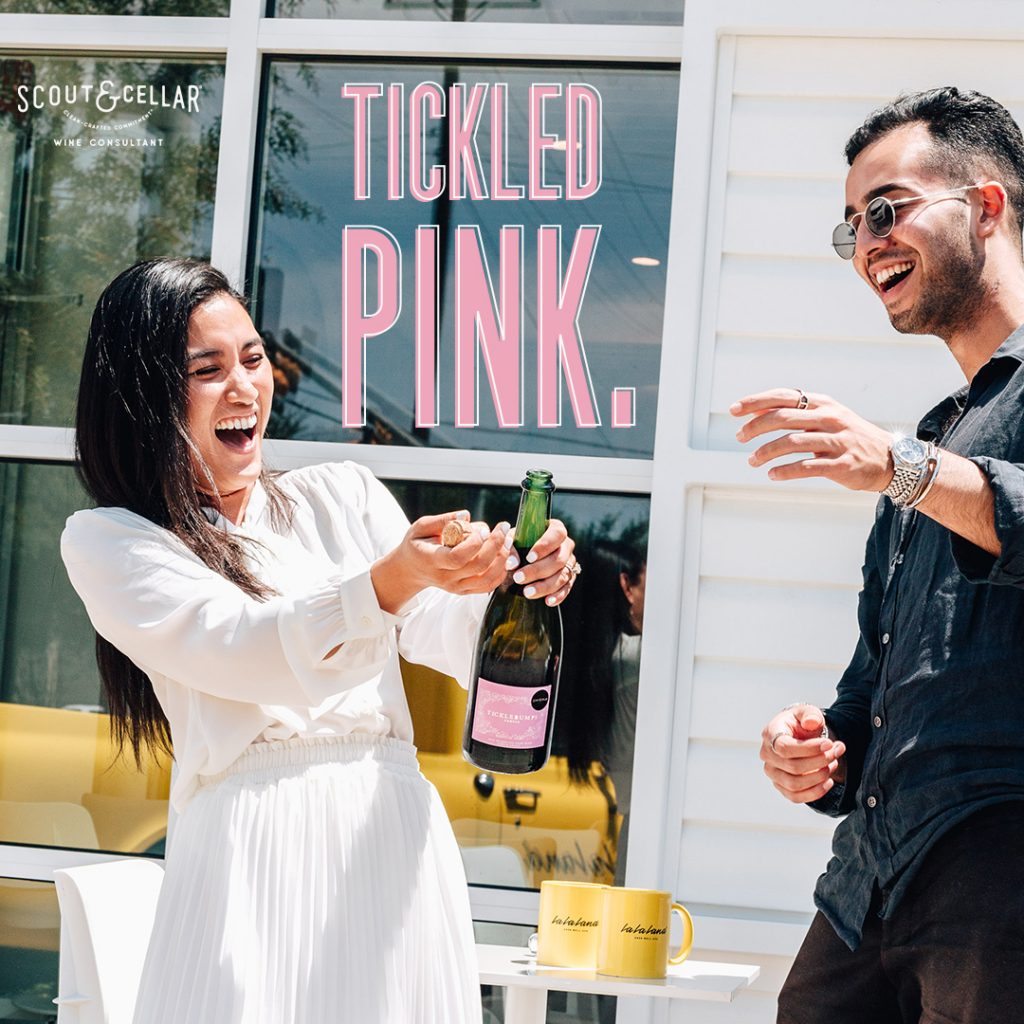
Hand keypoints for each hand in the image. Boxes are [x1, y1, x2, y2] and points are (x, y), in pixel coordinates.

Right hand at [405, 511, 512, 594]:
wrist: (411, 570)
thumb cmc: (417, 544)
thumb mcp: (420, 527)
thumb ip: (442, 519)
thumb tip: (466, 515)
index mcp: (432, 560)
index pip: (457, 557)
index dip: (475, 544)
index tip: (484, 529)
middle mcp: (445, 577)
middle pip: (478, 566)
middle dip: (496, 545)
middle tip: (503, 528)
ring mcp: (456, 587)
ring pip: (487, 578)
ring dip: (502, 558)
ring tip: (507, 540)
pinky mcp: (464, 591)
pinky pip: (488, 585)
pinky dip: (501, 571)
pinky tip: (503, 554)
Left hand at [511, 518, 577, 606]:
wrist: (524, 557)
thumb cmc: (519, 543)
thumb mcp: (513, 540)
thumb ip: (510, 548)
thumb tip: (512, 563)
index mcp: (556, 529)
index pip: (557, 534)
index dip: (545, 546)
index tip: (529, 557)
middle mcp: (566, 546)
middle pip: (559, 559)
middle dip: (538, 570)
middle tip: (518, 578)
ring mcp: (570, 562)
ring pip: (562, 575)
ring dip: (545, 586)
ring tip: (527, 592)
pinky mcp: (570, 578)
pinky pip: (567, 588)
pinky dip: (558, 596)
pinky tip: (547, 601)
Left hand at [732, 388, 893, 491]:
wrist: (890, 459)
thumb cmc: (849, 438)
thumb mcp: (825, 418)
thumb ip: (795, 414)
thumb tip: (756, 414)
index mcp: (823, 404)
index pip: (783, 396)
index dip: (756, 402)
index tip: (734, 410)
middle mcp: (830, 418)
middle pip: (783, 417)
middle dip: (755, 427)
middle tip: (740, 437)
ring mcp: (837, 441)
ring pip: (792, 442)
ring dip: (766, 452)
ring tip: (751, 460)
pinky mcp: (842, 464)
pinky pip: (807, 467)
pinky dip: (785, 471)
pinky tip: (771, 474)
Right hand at [760, 703, 846, 803]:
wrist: (797, 735)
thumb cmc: (801, 723)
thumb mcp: (807, 712)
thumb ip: (810, 715)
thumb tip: (811, 723)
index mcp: (770, 734)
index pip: (784, 747)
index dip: (809, 749)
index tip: (829, 743)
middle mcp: (767, 755)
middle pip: (792, 767)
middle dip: (820, 760)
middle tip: (837, 751)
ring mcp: (772, 772)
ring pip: (794, 784)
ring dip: (819, 776)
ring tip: (834, 763)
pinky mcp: (780, 786)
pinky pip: (795, 797)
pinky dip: (815, 792)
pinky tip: (829, 781)